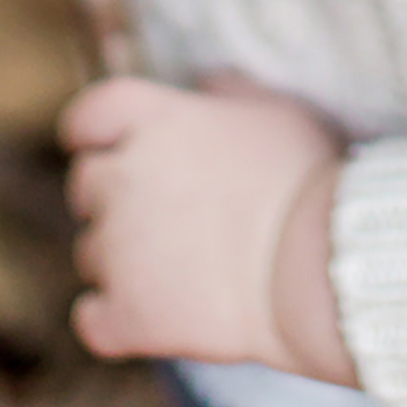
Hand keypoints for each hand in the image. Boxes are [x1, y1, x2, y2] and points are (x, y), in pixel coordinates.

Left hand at [61, 75, 353, 381]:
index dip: (90, 134)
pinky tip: (148, 317)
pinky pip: (91, 318)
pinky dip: (111, 318)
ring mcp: (120, 249)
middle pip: (85, 184)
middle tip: (163, 215)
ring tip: (178, 269)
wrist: (320, 263)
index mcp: (154, 120)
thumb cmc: (305, 178)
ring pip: (91, 252)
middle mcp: (123, 177)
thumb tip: (206, 87)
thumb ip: (227, 93)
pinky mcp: (128, 315)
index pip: (87, 116)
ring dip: (120, 258)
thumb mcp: (274, 110)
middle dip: (112, 197)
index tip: (104, 147)